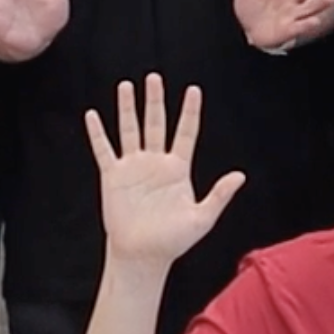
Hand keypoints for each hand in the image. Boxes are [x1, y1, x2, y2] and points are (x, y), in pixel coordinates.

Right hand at [84, 74, 245, 270]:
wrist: (143, 256)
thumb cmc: (173, 241)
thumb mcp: (202, 218)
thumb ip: (219, 195)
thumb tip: (240, 176)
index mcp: (178, 169)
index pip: (186, 133)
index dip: (190, 112)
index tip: (193, 90)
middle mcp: (155, 163)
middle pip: (156, 124)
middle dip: (155, 100)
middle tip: (154, 77)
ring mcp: (133, 168)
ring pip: (130, 130)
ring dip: (127, 109)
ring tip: (127, 86)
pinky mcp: (113, 177)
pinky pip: (104, 150)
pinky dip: (98, 133)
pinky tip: (93, 115)